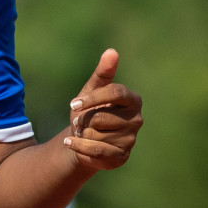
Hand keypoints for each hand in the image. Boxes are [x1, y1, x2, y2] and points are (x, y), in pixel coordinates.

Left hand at [62, 49, 142, 170]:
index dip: (92, 99)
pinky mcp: (121, 156)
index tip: (73, 104)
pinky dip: (78, 147)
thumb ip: (103, 72)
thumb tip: (112, 51)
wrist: (82, 140)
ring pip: (96, 135)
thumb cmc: (89, 111)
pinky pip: (96, 150)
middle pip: (102, 117)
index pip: (115, 93)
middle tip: (79, 121)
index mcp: (132, 99)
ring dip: (81, 134)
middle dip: (83, 119)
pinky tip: (71, 143)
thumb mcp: (91, 90)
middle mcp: (136, 119)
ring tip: (82, 133)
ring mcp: (131, 139)